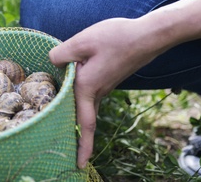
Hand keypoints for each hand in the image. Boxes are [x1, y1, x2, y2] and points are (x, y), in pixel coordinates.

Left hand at [48, 17, 162, 168]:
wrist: (149, 35)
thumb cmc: (116, 37)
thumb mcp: (82, 41)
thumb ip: (62, 53)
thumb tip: (51, 62)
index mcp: (88, 86)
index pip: (85, 123)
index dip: (82, 146)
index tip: (80, 165)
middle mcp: (98, 91)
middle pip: (86, 119)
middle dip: (80, 138)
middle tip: (72, 154)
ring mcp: (107, 86)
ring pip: (88, 106)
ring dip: (79, 118)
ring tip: (66, 125)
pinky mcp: (110, 78)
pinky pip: (93, 94)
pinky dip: (83, 100)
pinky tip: (74, 89)